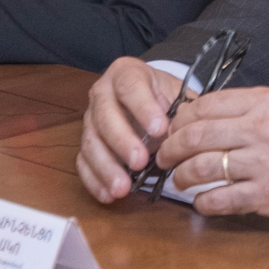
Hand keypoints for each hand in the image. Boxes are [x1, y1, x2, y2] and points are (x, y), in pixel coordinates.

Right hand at [77, 57, 184, 202]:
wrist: (148, 98)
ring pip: (91, 142)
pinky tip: (108, 195)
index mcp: (126, 73)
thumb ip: (182, 109)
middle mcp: (102, 93)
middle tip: (140, 162)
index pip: (130, 86)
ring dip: (106, 167)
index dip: (143, 107)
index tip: (160, 130)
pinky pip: (83, 162)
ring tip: (122, 189)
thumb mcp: (176, 93)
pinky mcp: (85, 143)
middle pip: (105, 116)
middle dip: (122, 141)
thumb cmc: (164, 96)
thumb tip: (185, 132)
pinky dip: (94, 180)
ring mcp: (90, 119)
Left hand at [153, 86, 268, 218]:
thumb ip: (245, 107)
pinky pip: (219, 200)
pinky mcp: (266, 195)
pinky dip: (202, 202)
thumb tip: (200, 116)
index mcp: (264, 103)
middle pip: (195, 136)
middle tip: (164, 157)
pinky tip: (202, 200)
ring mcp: (262, 164)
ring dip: (181, 177)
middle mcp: (260, 130)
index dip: (180, 120)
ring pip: (201, 168)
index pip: (204, 106)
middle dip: (171, 149)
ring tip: (180, 179)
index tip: (173, 130)